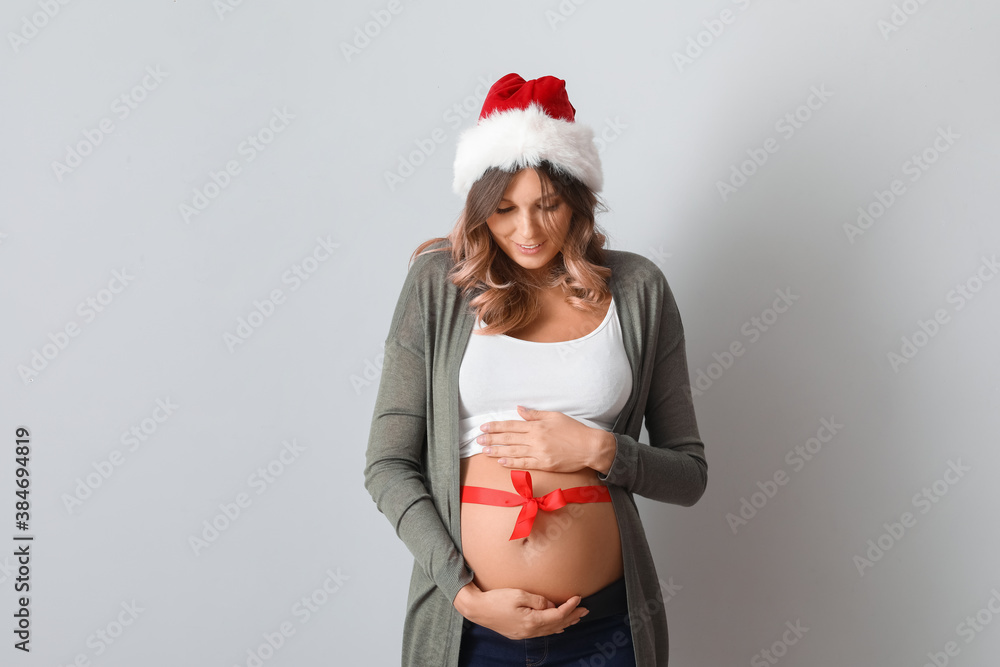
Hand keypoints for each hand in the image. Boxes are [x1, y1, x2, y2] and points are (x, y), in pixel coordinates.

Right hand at [453, 582, 588, 639]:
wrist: (477, 609)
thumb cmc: (496, 599)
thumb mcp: (518, 595)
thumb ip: (537, 600)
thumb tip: (550, 605)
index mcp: (531, 621)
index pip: (557, 615)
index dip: (570, 607)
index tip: (578, 598)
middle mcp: (530, 631)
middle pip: (557, 625)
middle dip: (573, 617)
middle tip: (586, 610)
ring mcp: (524, 634)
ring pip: (551, 630)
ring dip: (565, 623)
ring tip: (577, 618)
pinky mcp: (519, 633)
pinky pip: (542, 632)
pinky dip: (554, 628)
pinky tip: (558, 627)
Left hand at [477, 405, 610, 472]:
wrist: (590, 447)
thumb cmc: (574, 430)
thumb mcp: (555, 416)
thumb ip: (535, 414)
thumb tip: (519, 410)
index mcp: (537, 426)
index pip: (511, 425)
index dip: (496, 426)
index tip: (484, 427)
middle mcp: (535, 439)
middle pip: (509, 438)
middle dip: (492, 439)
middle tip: (478, 440)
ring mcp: (539, 453)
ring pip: (513, 452)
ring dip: (497, 451)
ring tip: (484, 451)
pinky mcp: (544, 464)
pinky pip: (524, 463)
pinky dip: (512, 463)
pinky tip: (501, 462)